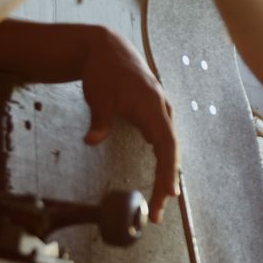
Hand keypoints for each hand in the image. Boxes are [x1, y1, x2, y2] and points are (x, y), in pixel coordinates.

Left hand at [81, 28, 178, 222]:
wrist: (108, 49)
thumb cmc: (105, 70)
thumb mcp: (98, 94)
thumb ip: (99, 119)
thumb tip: (91, 141)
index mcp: (152, 105)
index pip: (167, 144)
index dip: (169, 171)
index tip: (166, 195)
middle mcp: (162, 110)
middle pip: (171, 152)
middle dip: (166, 183)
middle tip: (155, 212)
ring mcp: (160, 113)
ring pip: (169, 150)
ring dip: (165, 176)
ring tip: (158, 204)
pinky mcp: (154, 116)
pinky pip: (163, 144)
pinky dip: (162, 164)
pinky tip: (159, 182)